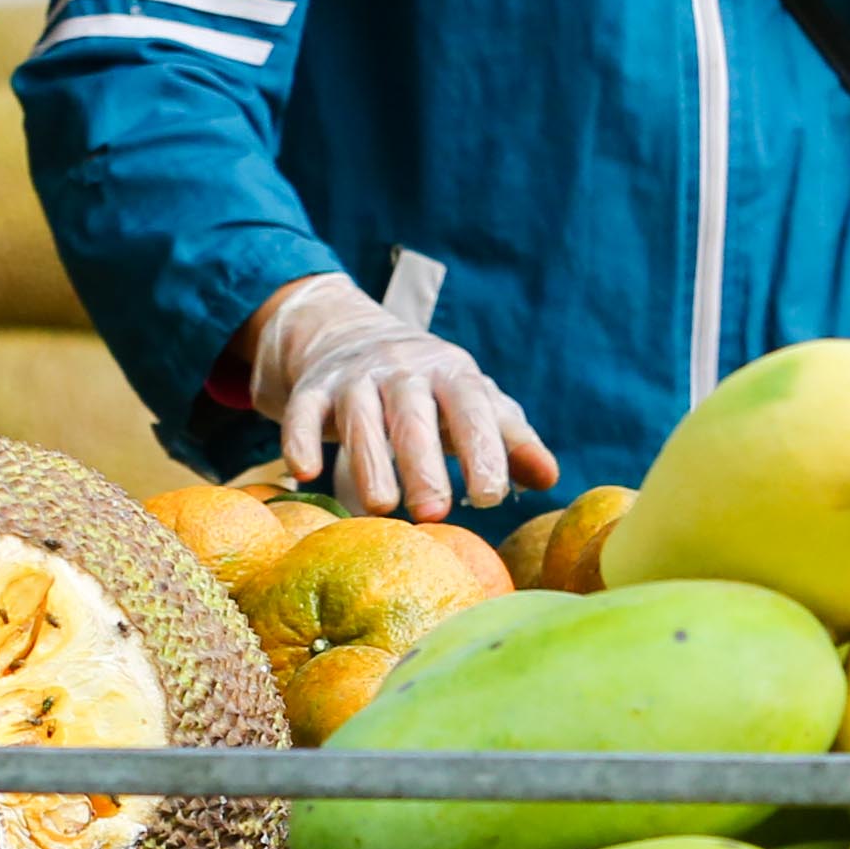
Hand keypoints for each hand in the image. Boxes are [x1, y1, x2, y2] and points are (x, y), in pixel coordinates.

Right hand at [240, 275, 556, 525]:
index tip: (490, 497)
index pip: (472, 409)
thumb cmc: (431, 388)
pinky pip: (303, 410)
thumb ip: (511, 438)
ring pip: (360, 416)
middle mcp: (404, 368)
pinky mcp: (312, 387)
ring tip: (382, 508)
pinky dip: (300, 438)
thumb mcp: (473, 402)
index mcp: (452, 372)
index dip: (482, 450)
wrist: (354, 335)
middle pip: (414, 416)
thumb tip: (549, 477)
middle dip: (424, 464)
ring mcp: (355, 376)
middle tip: (435, 513)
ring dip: (369, 461)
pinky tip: (305, 473)